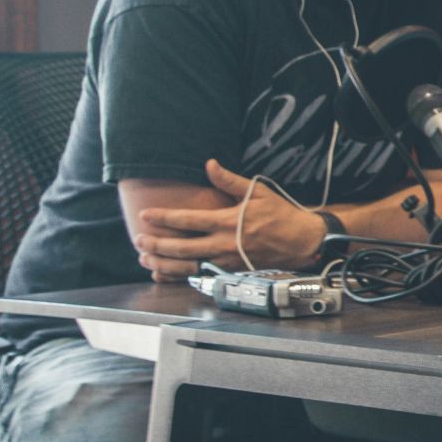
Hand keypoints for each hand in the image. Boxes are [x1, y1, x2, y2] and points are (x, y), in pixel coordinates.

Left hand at [132, 160, 327, 278]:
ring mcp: (227, 261)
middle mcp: (224, 244)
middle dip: (156, 244)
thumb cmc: (281, 215)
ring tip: (145, 258)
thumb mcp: (258, 192)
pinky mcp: (231, 271)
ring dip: (163, 262)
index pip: (188, 220)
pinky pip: (199, 276)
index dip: (163, 217)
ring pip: (187, 266)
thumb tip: (209, 164)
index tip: (145, 215)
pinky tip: (165, 273)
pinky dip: (179, 276)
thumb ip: (229, 180)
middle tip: (138, 240)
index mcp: (228, 222)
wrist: (302, 241)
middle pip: (181, 247)